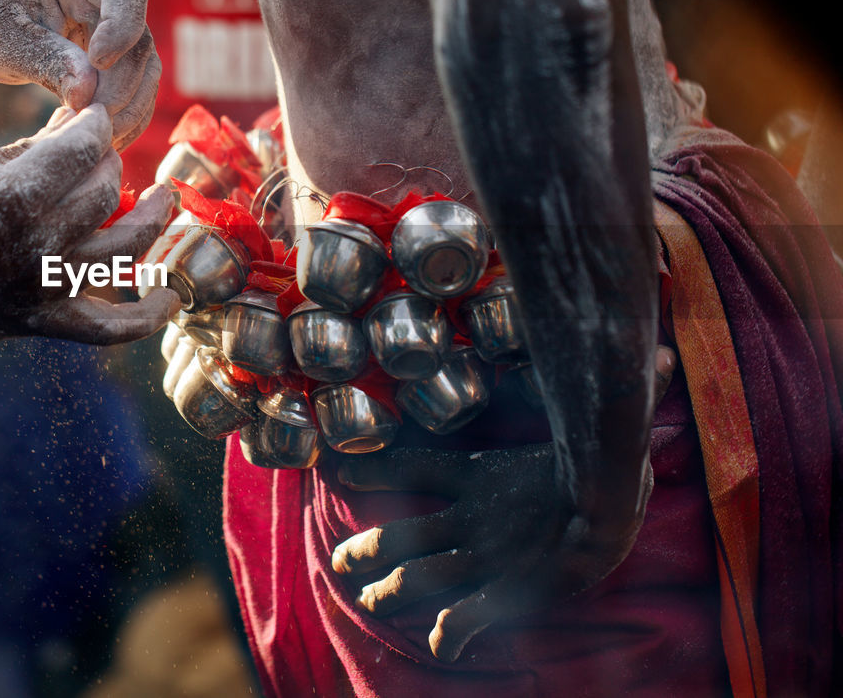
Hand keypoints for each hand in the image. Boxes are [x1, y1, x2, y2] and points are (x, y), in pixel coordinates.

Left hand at [0, 0, 160, 147]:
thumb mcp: (2, 38)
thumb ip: (44, 61)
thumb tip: (86, 94)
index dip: (122, 26)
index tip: (97, 63)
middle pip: (139, 39)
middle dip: (119, 88)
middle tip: (88, 122)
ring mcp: (116, 22)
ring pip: (146, 68)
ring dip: (129, 108)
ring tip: (98, 137)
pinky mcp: (119, 53)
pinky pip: (137, 85)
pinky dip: (126, 114)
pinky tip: (104, 136)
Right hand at [0, 105, 178, 355]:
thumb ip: (33, 149)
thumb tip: (77, 118)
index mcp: (14, 199)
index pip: (83, 149)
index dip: (94, 125)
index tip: (91, 117)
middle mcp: (39, 245)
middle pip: (106, 190)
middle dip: (109, 161)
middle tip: (100, 154)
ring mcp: (48, 288)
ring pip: (125, 248)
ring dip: (153, 218)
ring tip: (164, 196)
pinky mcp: (48, 323)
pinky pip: (111, 328)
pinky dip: (147, 317)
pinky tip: (171, 296)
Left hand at [331, 344, 677, 661]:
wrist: (611, 502)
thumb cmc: (601, 459)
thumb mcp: (583, 419)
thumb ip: (596, 392)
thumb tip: (664, 354)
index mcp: (478, 474)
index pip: (411, 465)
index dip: (371, 468)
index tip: (336, 471)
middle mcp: (470, 518)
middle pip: (402, 534)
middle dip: (365, 549)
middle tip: (339, 561)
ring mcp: (484, 556)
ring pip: (419, 576)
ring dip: (388, 591)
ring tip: (367, 600)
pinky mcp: (506, 591)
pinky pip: (466, 618)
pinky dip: (449, 634)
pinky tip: (438, 646)